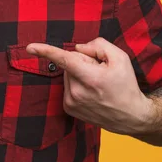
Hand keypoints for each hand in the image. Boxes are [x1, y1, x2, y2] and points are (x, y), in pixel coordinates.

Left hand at [26, 38, 152, 135]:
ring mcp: (71, 101)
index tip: (29, 47)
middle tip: (101, 72)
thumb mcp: (120, 58)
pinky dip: (77, 84)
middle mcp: (77, 92)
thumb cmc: (126, 85)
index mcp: (90, 78)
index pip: (64, 60)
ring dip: (80, 73)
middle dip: (83, 61)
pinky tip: (92, 92)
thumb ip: (98, 45)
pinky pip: (68, 85)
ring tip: (98, 84)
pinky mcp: (69, 108)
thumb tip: (78, 48)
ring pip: (68, 73)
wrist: (131, 116)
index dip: (45, 51)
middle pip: (70, 62)